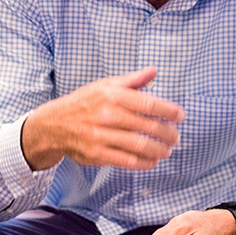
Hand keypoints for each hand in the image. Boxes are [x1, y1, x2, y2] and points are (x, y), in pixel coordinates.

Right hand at [20, 67, 183, 170]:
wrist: (54, 124)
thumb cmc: (84, 103)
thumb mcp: (105, 85)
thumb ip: (132, 80)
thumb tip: (154, 71)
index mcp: (112, 95)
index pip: (148, 103)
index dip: (169, 111)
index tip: (180, 116)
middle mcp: (107, 114)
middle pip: (148, 126)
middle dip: (168, 133)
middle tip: (176, 136)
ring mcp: (101, 136)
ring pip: (139, 145)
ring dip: (159, 150)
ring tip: (167, 150)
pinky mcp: (97, 154)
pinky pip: (127, 161)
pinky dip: (144, 163)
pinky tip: (152, 161)